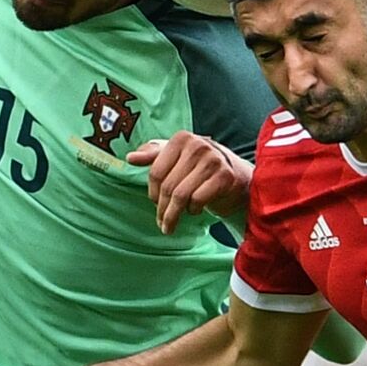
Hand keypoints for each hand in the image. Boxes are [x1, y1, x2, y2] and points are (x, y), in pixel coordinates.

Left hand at [127, 132, 252, 234]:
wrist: (236, 175)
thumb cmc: (199, 167)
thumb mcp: (176, 158)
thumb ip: (153, 156)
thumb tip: (130, 158)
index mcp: (181, 139)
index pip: (156, 172)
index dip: (152, 193)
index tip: (154, 204)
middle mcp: (197, 146)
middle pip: (168, 186)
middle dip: (162, 209)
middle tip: (162, 223)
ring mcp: (213, 161)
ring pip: (181, 195)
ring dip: (173, 215)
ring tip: (170, 226)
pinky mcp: (225, 177)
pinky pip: (198, 199)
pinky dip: (193, 209)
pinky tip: (195, 210)